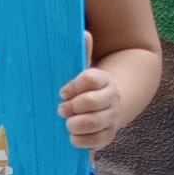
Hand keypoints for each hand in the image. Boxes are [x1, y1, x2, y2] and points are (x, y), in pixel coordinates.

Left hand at [58, 32, 121, 150]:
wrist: (103, 108)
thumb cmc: (85, 89)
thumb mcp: (83, 71)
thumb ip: (82, 54)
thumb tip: (84, 33)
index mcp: (105, 79)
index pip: (89, 78)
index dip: (73, 86)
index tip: (62, 92)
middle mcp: (112, 97)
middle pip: (91, 102)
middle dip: (72, 107)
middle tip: (61, 109)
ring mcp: (112, 117)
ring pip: (93, 122)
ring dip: (75, 124)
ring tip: (67, 123)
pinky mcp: (109, 135)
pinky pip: (96, 140)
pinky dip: (80, 140)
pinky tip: (72, 137)